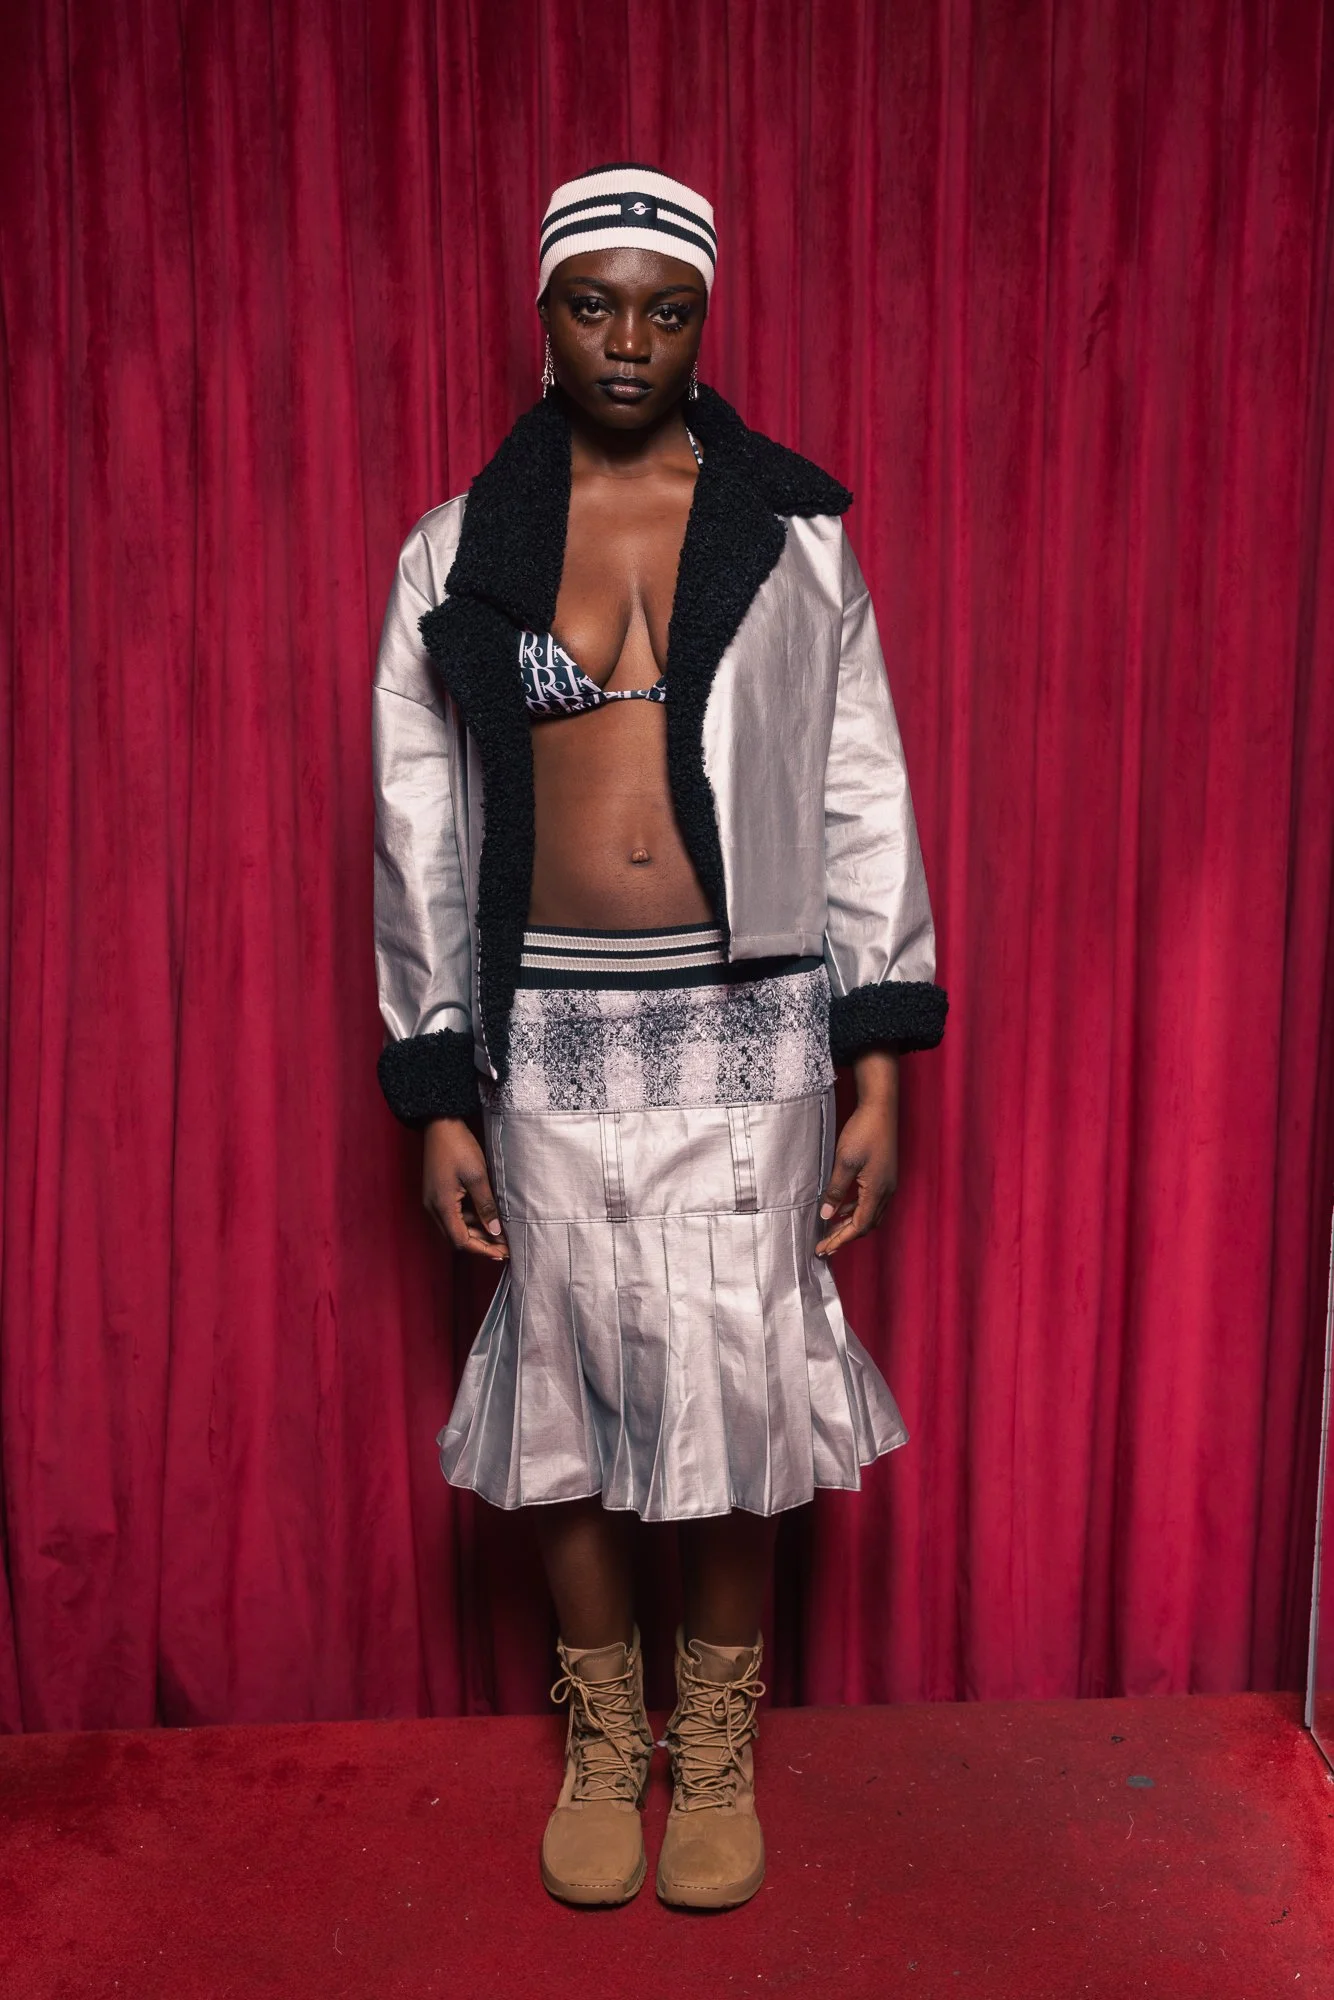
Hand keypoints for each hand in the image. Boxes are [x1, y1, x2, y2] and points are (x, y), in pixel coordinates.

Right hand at [422, 1117, 508, 1260]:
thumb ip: (486, 1206)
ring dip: (476, 1233)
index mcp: (441, 1206)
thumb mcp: (477, 1176)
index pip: (461, 1241)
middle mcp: (433, 1207)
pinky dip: (470, 1220)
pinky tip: (487, 1218)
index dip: (483, 1250)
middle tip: (505, 1247)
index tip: (502, 1253)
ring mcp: (434, 1201)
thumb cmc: (458, 1146)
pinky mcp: (438, 1194)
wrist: (440, 1124)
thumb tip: (495, 1232)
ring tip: (500, 1235)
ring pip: (456, 1227)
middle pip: (457, 1237)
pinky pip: (453, 1215)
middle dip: (481, 1245)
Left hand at [815, 1052, 898, 1257]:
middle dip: (846, 1237)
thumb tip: (826, 1215)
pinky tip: (842, 1208)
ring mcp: (887, 1183)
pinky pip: (871, 1201)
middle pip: (867, 1224)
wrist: (881, 1108)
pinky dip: (856, 1209)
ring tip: (831, 1230)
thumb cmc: (863, 1132)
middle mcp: (886, 1191)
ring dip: (851, 1224)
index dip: (840, 1239)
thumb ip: (835, 1191)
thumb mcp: (844, 1162)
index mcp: (877, 1191)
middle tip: (826, 1245)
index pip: (859, 1226)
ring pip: (870, 1214)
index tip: (824, 1249)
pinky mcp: (885, 1175)